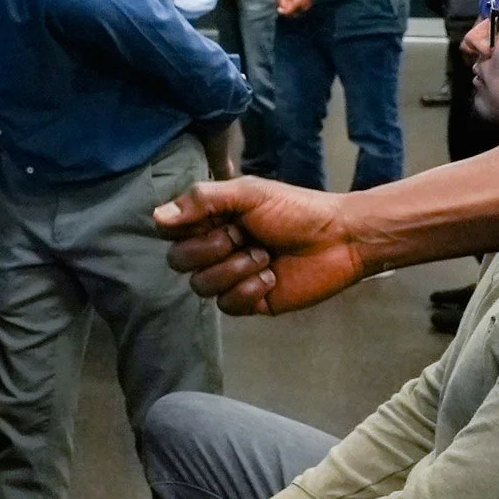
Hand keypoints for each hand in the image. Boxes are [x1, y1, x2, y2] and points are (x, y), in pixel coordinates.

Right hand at [154, 179, 367, 314]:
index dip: (183, 229)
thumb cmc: (296, 210)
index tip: (213, 219)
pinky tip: (271, 277)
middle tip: (245, 236)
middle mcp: (215, 248)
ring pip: (201, 286)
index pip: (169, 231)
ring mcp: (231, 276)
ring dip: (234, 270)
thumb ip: (202, 201)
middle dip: (212, 249)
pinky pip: (227, 305)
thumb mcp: (248, 193)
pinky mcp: (250, 301)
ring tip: (264, 257)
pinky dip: (248, 290)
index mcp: (210, 220)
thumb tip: (157, 217)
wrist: (340, 239)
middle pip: (179, 261)